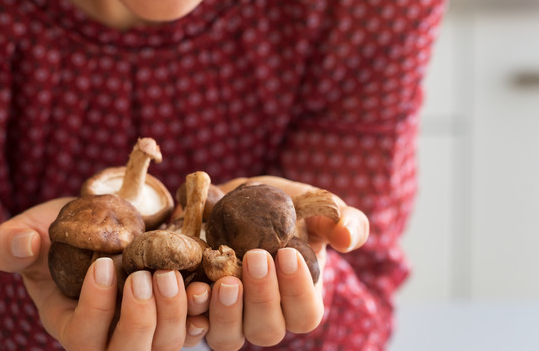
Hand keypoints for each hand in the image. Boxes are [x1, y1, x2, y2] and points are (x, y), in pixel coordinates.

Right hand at [0, 198, 210, 349]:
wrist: (108, 219)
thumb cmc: (64, 228)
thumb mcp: (32, 229)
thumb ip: (10, 241)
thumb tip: (21, 244)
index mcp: (70, 322)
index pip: (81, 336)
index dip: (95, 308)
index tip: (103, 264)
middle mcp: (109, 336)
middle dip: (139, 319)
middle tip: (145, 275)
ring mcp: (146, 329)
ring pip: (164, 347)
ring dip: (174, 313)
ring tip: (172, 273)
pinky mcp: (174, 315)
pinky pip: (193, 330)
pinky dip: (202, 313)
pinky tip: (205, 288)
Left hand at [203, 176, 368, 349]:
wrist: (239, 200)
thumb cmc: (288, 208)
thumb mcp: (319, 207)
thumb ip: (344, 220)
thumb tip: (348, 238)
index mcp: (298, 301)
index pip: (304, 314)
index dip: (297, 290)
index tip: (288, 253)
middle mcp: (263, 316)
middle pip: (266, 330)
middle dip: (262, 296)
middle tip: (256, 256)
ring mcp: (228, 317)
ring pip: (228, 337)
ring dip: (225, 311)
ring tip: (224, 278)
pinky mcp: (197, 308)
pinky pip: (191, 327)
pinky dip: (191, 311)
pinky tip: (192, 286)